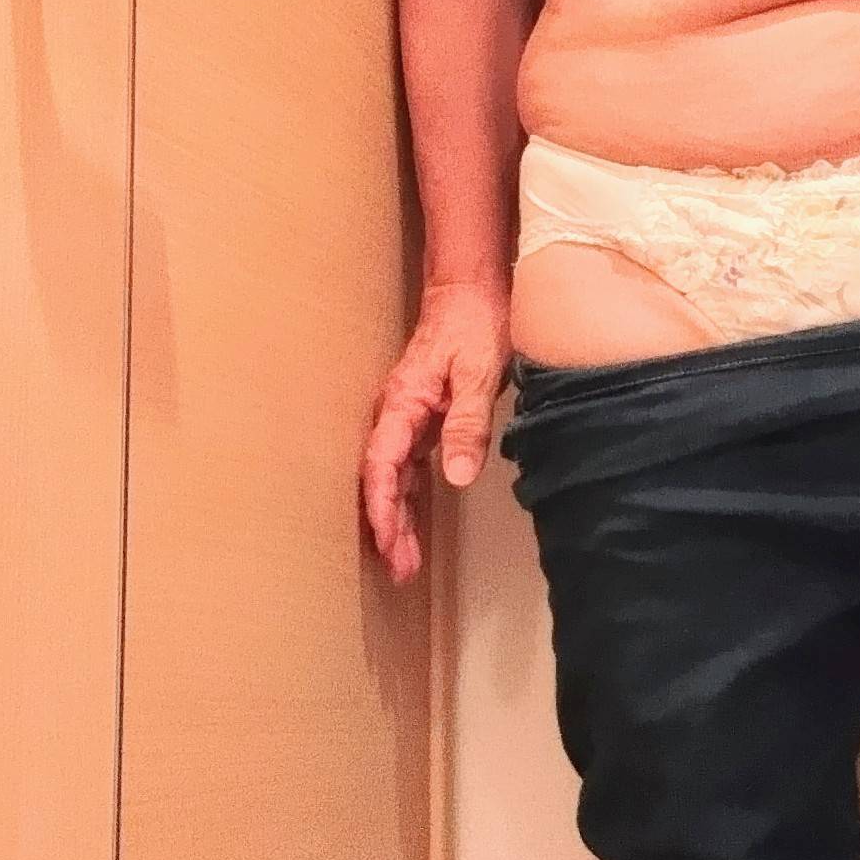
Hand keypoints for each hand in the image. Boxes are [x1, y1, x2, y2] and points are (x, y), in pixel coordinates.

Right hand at [359, 277, 512, 586]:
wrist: (471, 290)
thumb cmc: (473, 324)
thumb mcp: (477, 373)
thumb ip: (466, 425)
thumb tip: (455, 478)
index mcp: (403, 404)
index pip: (382, 467)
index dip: (383, 508)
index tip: (388, 542)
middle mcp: (397, 414)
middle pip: (382, 480)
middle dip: (387, 526)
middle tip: (398, 569)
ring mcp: (407, 417)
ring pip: (393, 477)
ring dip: (397, 518)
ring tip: (403, 561)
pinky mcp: (422, 418)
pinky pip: (406, 466)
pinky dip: (408, 497)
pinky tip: (412, 521)